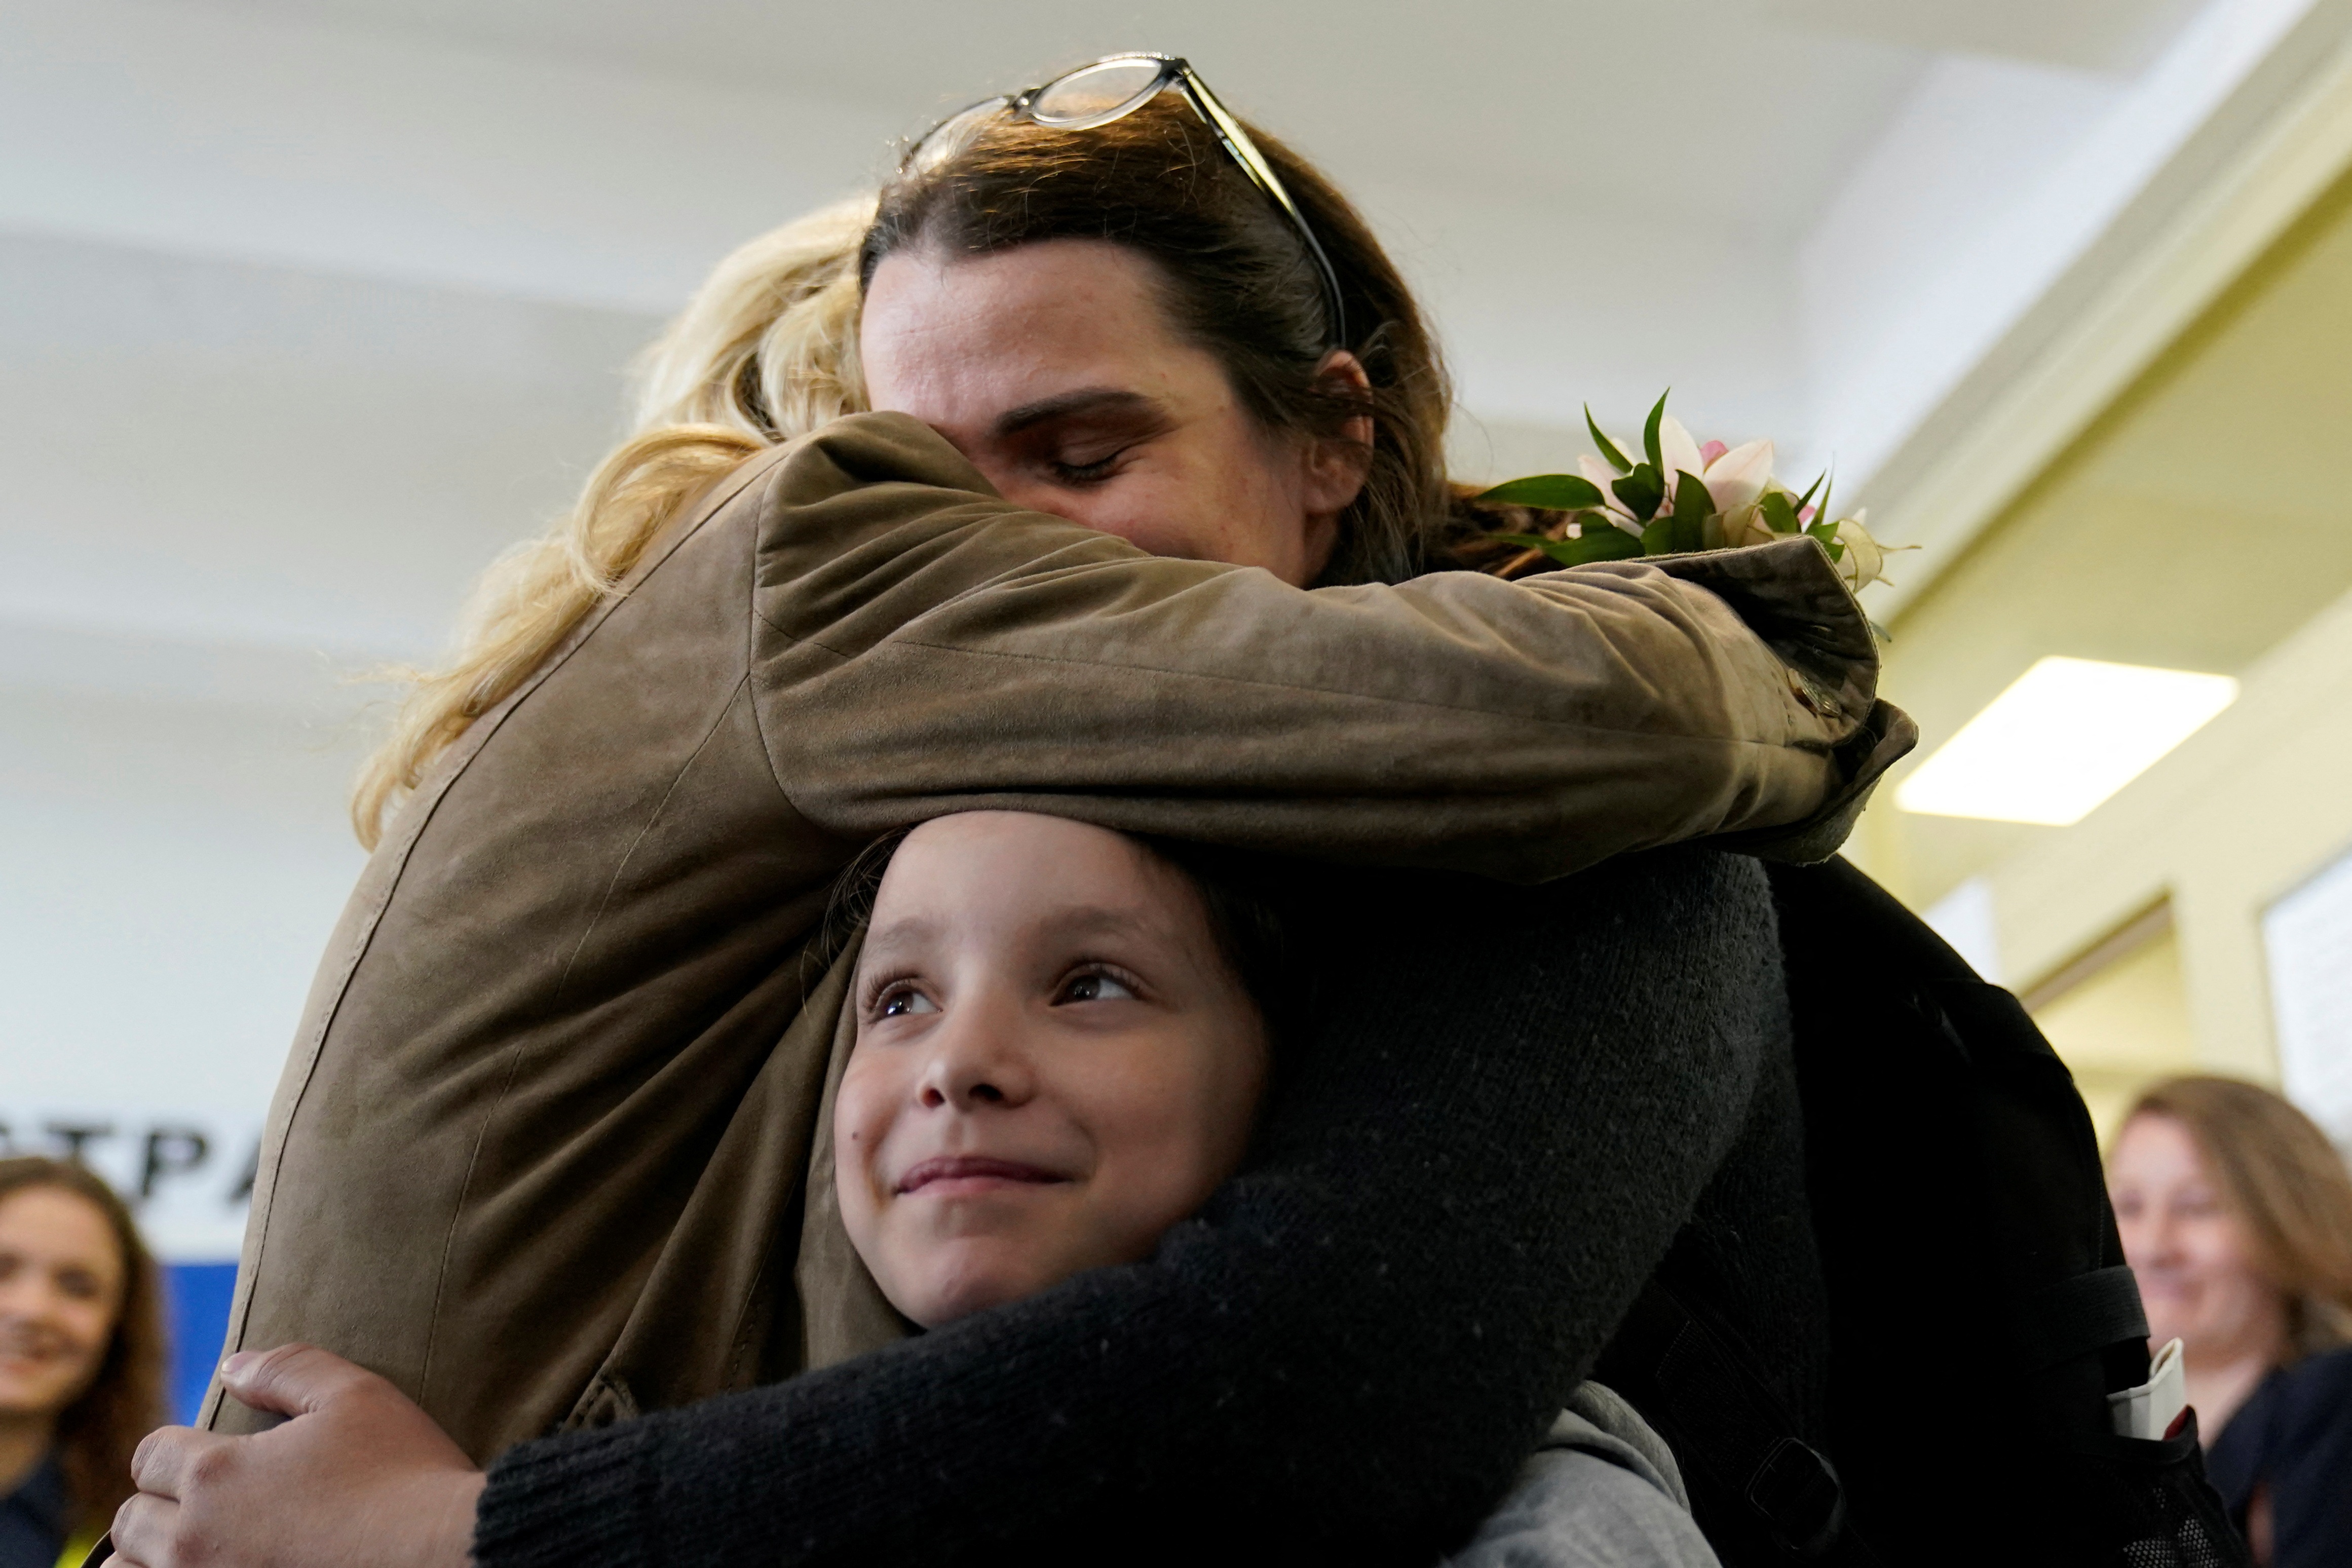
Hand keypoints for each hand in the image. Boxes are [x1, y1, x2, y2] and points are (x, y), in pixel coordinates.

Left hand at [112, 1344, 485, 1567]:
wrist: (444, 1555)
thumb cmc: (403, 1473)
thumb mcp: (356, 1396)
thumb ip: (288, 1370)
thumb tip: (231, 1366)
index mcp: (217, 1474)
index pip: (150, 1456)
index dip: (175, 1449)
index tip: (205, 1453)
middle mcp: (195, 1539)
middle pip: (130, 1523)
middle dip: (158, 1505)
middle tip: (204, 1502)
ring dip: (153, 1557)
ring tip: (197, 1546)